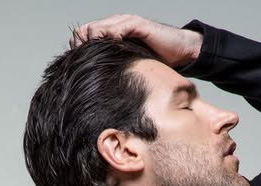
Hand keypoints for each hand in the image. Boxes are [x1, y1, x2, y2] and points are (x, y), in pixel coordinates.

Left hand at [68, 13, 201, 68]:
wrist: (181, 52)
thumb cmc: (159, 61)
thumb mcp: (131, 67)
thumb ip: (115, 68)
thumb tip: (97, 86)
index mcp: (111, 35)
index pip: (83, 37)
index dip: (79, 51)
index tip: (81, 68)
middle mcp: (115, 26)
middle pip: (84, 32)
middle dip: (82, 49)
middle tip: (86, 67)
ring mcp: (124, 23)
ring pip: (96, 29)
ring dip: (93, 46)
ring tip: (98, 62)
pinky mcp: (136, 24)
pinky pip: (115, 29)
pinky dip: (109, 39)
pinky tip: (113, 53)